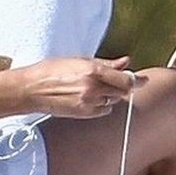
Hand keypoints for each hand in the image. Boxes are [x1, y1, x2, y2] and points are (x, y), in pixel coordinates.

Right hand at [16, 56, 140, 118]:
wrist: (31, 89)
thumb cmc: (52, 70)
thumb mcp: (79, 60)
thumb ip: (106, 63)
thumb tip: (126, 62)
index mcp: (92, 70)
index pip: (125, 79)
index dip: (136, 80)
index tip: (144, 80)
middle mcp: (93, 87)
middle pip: (122, 91)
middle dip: (122, 87)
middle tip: (113, 82)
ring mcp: (89, 102)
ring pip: (113, 101)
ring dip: (110, 95)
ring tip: (92, 88)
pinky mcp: (84, 114)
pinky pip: (103, 110)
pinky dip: (102, 105)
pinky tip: (88, 98)